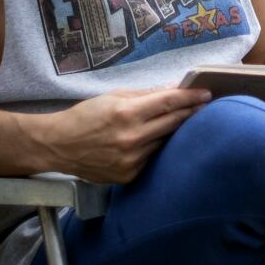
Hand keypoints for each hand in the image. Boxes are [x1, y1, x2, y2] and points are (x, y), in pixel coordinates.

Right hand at [34, 86, 210, 183]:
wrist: (58, 146)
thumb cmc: (86, 116)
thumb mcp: (114, 97)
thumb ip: (147, 95)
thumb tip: (175, 89)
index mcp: (127, 113)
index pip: (169, 103)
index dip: (190, 97)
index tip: (206, 93)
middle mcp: (131, 138)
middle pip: (173, 123)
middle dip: (191, 112)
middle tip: (204, 105)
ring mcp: (131, 160)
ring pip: (164, 142)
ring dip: (174, 131)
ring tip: (183, 121)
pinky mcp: (129, 175)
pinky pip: (151, 158)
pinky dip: (155, 148)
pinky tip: (153, 141)